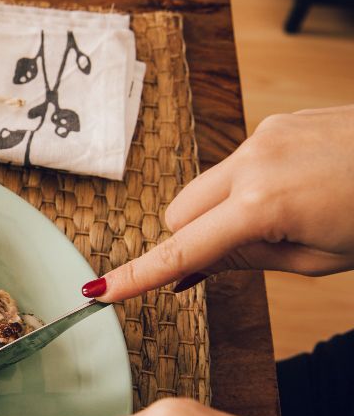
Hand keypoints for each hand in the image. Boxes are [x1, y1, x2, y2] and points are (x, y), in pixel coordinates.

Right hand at [82, 105, 353, 301]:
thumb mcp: (317, 259)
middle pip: (178, 214)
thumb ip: (245, 261)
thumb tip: (192, 270)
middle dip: (190, 241)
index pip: (182, 251)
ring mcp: (263, 137)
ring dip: (217, 213)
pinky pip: (234, 164)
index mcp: (263, 206)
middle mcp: (252, 162)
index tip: (98, 291)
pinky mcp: (276, 123)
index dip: (138, 277)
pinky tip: (291, 192)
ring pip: (203, 188)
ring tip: (279, 221)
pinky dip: (243, 188)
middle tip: (236, 258)